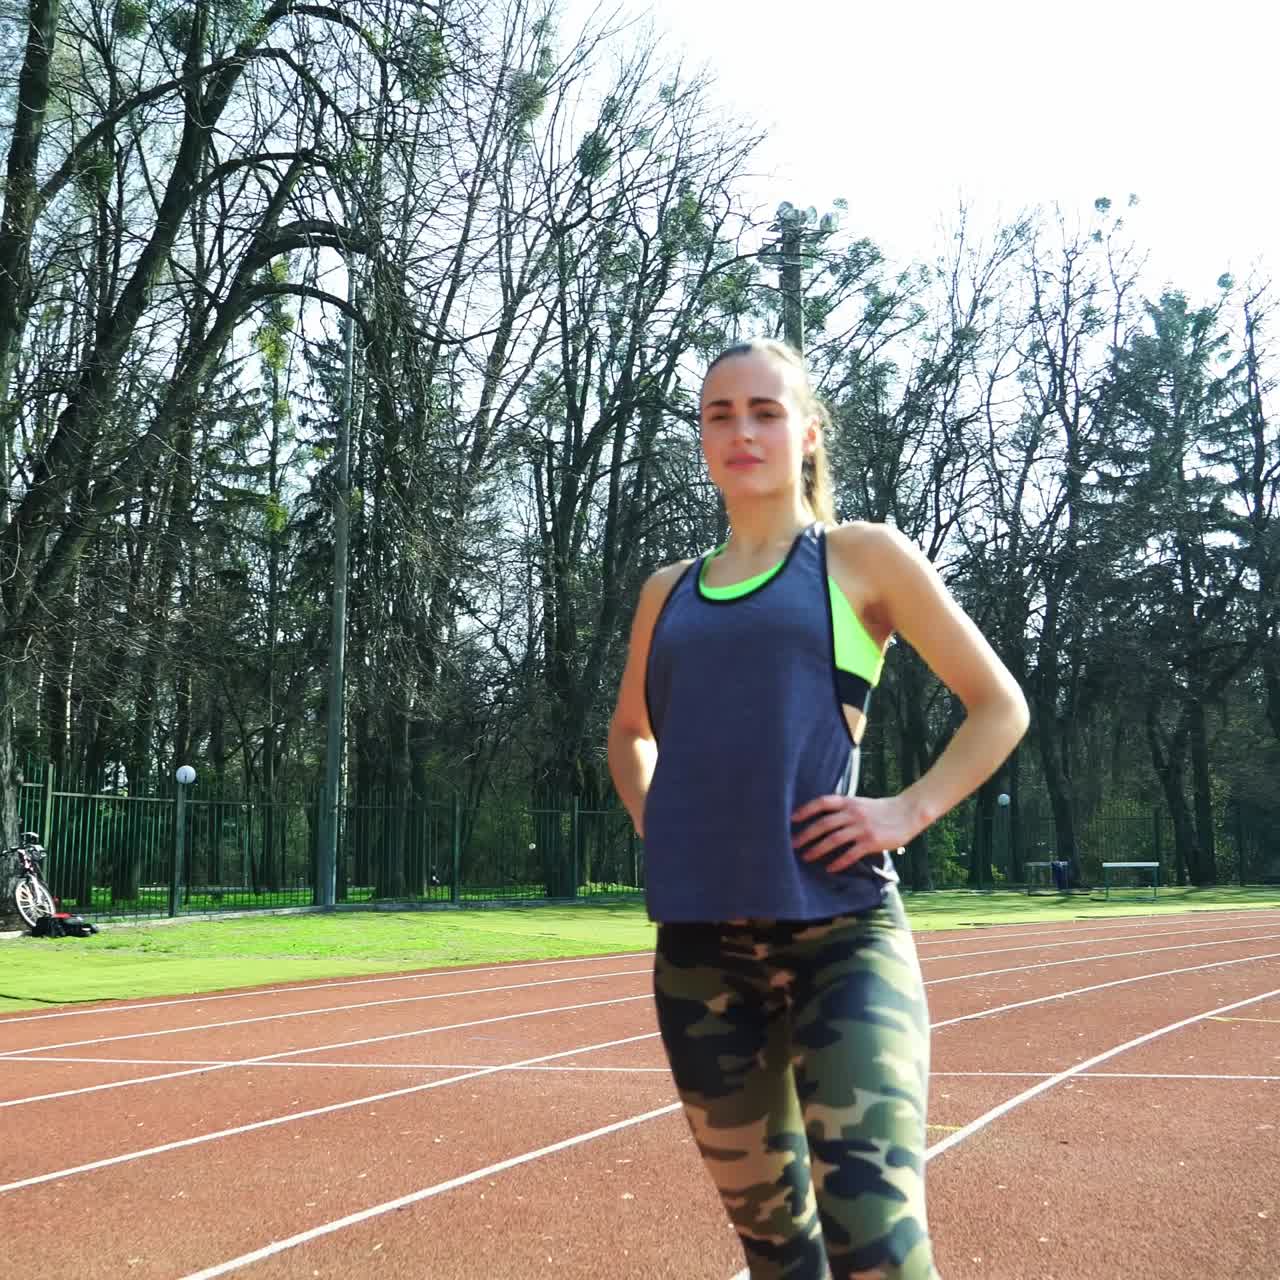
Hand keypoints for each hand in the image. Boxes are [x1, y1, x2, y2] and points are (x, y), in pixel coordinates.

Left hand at [791, 794, 918, 873]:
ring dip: (818, 849)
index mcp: (848, 802)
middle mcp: (853, 813)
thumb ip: (843, 809)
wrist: (908, 812)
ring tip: (807, 857)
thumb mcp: (860, 803)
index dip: (805, 810)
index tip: (791, 819)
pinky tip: (830, 869)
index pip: (822, 802)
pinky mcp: (872, 841)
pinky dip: (839, 862)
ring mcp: (862, 827)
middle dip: (806, 835)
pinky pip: (851, 853)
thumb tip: (821, 819)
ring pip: (834, 839)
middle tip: (793, 845)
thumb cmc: (881, 809)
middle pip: (824, 824)